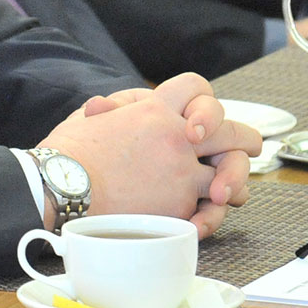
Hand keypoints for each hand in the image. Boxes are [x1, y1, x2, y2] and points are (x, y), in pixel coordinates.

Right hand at [41, 73, 258, 235]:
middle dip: (243, 141)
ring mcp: (182, 171)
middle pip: (232, 131)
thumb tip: (102, 108)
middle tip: (246, 149)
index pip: (196, 87)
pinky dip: (211, 216)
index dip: (203, 102)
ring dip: (235, 183)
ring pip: (233, 174)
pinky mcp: (180, 204)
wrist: (60, 187)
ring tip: (229, 192)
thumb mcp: (87, 120)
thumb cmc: (66, 154)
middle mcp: (176, 136)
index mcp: (153, 108)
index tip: (200, 121)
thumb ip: (108, 113)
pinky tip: (203, 219)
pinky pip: (212, 209)